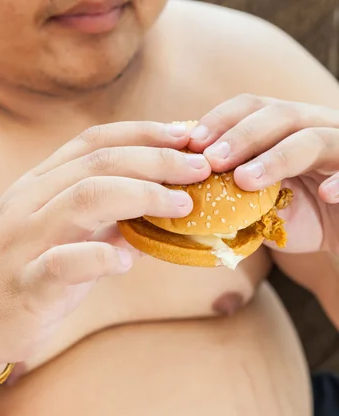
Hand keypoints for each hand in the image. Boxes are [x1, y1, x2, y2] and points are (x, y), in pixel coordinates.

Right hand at [0, 121, 209, 377]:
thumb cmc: (22, 279)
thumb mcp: (60, 238)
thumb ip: (102, 221)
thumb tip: (154, 209)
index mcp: (36, 186)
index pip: (94, 142)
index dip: (144, 133)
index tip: (187, 136)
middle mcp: (27, 203)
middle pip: (99, 163)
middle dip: (157, 160)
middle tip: (203, 168)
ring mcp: (22, 242)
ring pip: (83, 198)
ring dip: (142, 196)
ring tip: (184, 206)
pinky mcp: (24, 285)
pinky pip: (62, 264)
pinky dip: (99, 258)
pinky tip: (129, 261)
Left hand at [187, 94, 338, 254]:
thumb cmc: (300, 217)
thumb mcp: (260, 204)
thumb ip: (231, 192)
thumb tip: (181, 192)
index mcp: (287, 127)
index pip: (253, 107)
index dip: (221, 120)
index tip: (191, 142)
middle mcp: (316, 127)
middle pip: (281, 116)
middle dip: (242, 135)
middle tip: (212, 159)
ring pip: (314, 139)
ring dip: (278, 157)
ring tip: (246, 180)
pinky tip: (325, 194)